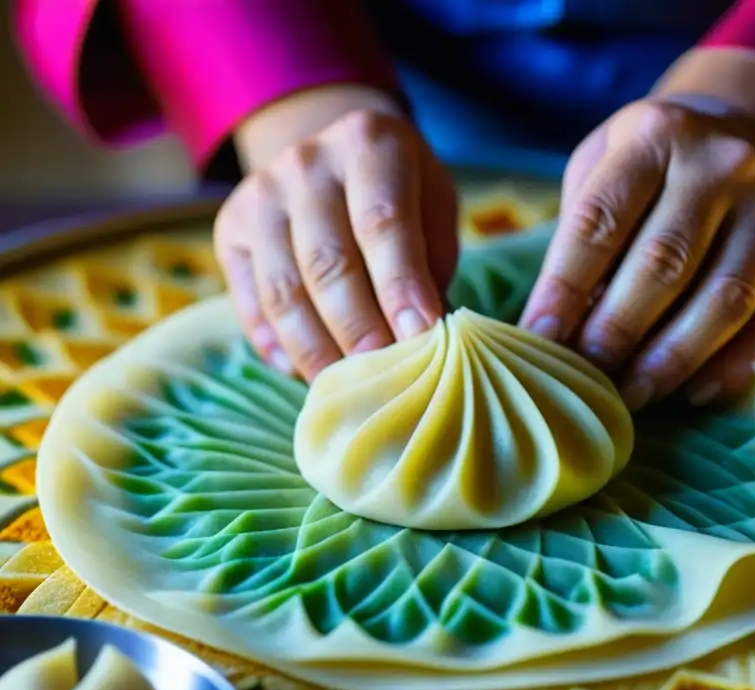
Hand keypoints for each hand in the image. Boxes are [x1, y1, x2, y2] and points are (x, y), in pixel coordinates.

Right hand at [214, 89, 457, 380]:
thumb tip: (421, 343)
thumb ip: (429, 266)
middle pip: (327, 263)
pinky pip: (249, 304)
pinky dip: (279, 348)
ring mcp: (260, 195)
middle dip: (360, 331)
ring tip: (349, 389)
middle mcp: (305, 162)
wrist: (332, 154)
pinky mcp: (229, 229)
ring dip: (318, 352)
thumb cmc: (400, 192)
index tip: (421, 337)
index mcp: (368, 143)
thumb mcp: (433, 208)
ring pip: (284, 292)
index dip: (400, 286)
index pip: (382, 222)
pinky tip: (306, 373)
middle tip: (386, 379)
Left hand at [521, 51, 754, 410]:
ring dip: (672, 359)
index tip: (539, 342)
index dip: (564, 290)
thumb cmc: (655, 166)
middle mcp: (724, 166)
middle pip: (663, 264)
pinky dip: (734, 366)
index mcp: (656, 137)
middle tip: (587, 375)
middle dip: (616, 331)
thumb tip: (553, 329)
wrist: (749, 130)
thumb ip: (580, 234)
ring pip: (724, 300)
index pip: (599, 222)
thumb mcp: (603, 165)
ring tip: (633, 394)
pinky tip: (695, 392)